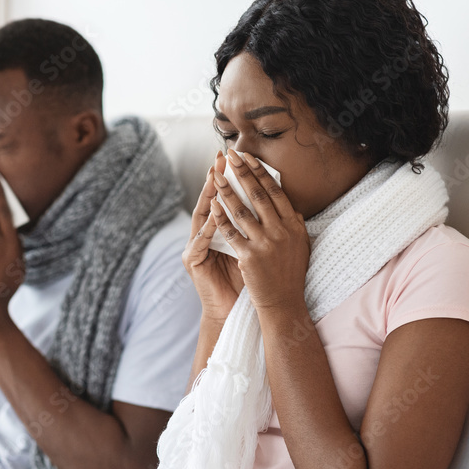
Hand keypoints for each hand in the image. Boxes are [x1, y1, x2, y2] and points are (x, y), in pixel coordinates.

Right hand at [182, 150, 245, 322]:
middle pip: (210, 201)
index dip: (232, 179)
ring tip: (215, 179)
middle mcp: (203, 235)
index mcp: (219, 231)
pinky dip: (207, 227)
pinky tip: (213, 213)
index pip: (225, 199)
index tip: (240, 158)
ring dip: (208, 197)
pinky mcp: (192, 261)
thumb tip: (276, 203)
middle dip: (216, 179)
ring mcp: (194, 247)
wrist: (232, 309)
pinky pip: (200, 241)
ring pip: (202, 216)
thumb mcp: (254, 247)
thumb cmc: (247, 280)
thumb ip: (257, 226)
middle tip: (221, 158)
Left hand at [210, 150, 309, 317]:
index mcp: (294, 224)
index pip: (274, 191)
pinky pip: (230, 232)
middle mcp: (281, 231)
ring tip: (213, 174)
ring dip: (225, 189)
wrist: (283, 302)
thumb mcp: (300, 245)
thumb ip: (294, 225)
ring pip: (241, 210)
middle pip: (257, 194)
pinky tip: (211, 204)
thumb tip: (292, 207)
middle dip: (241, 172)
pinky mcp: (249, 257)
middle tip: (229, 155)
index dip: (259, 172)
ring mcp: (265, 244)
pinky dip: (219, 217)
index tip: (247, 157)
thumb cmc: (290, 273)